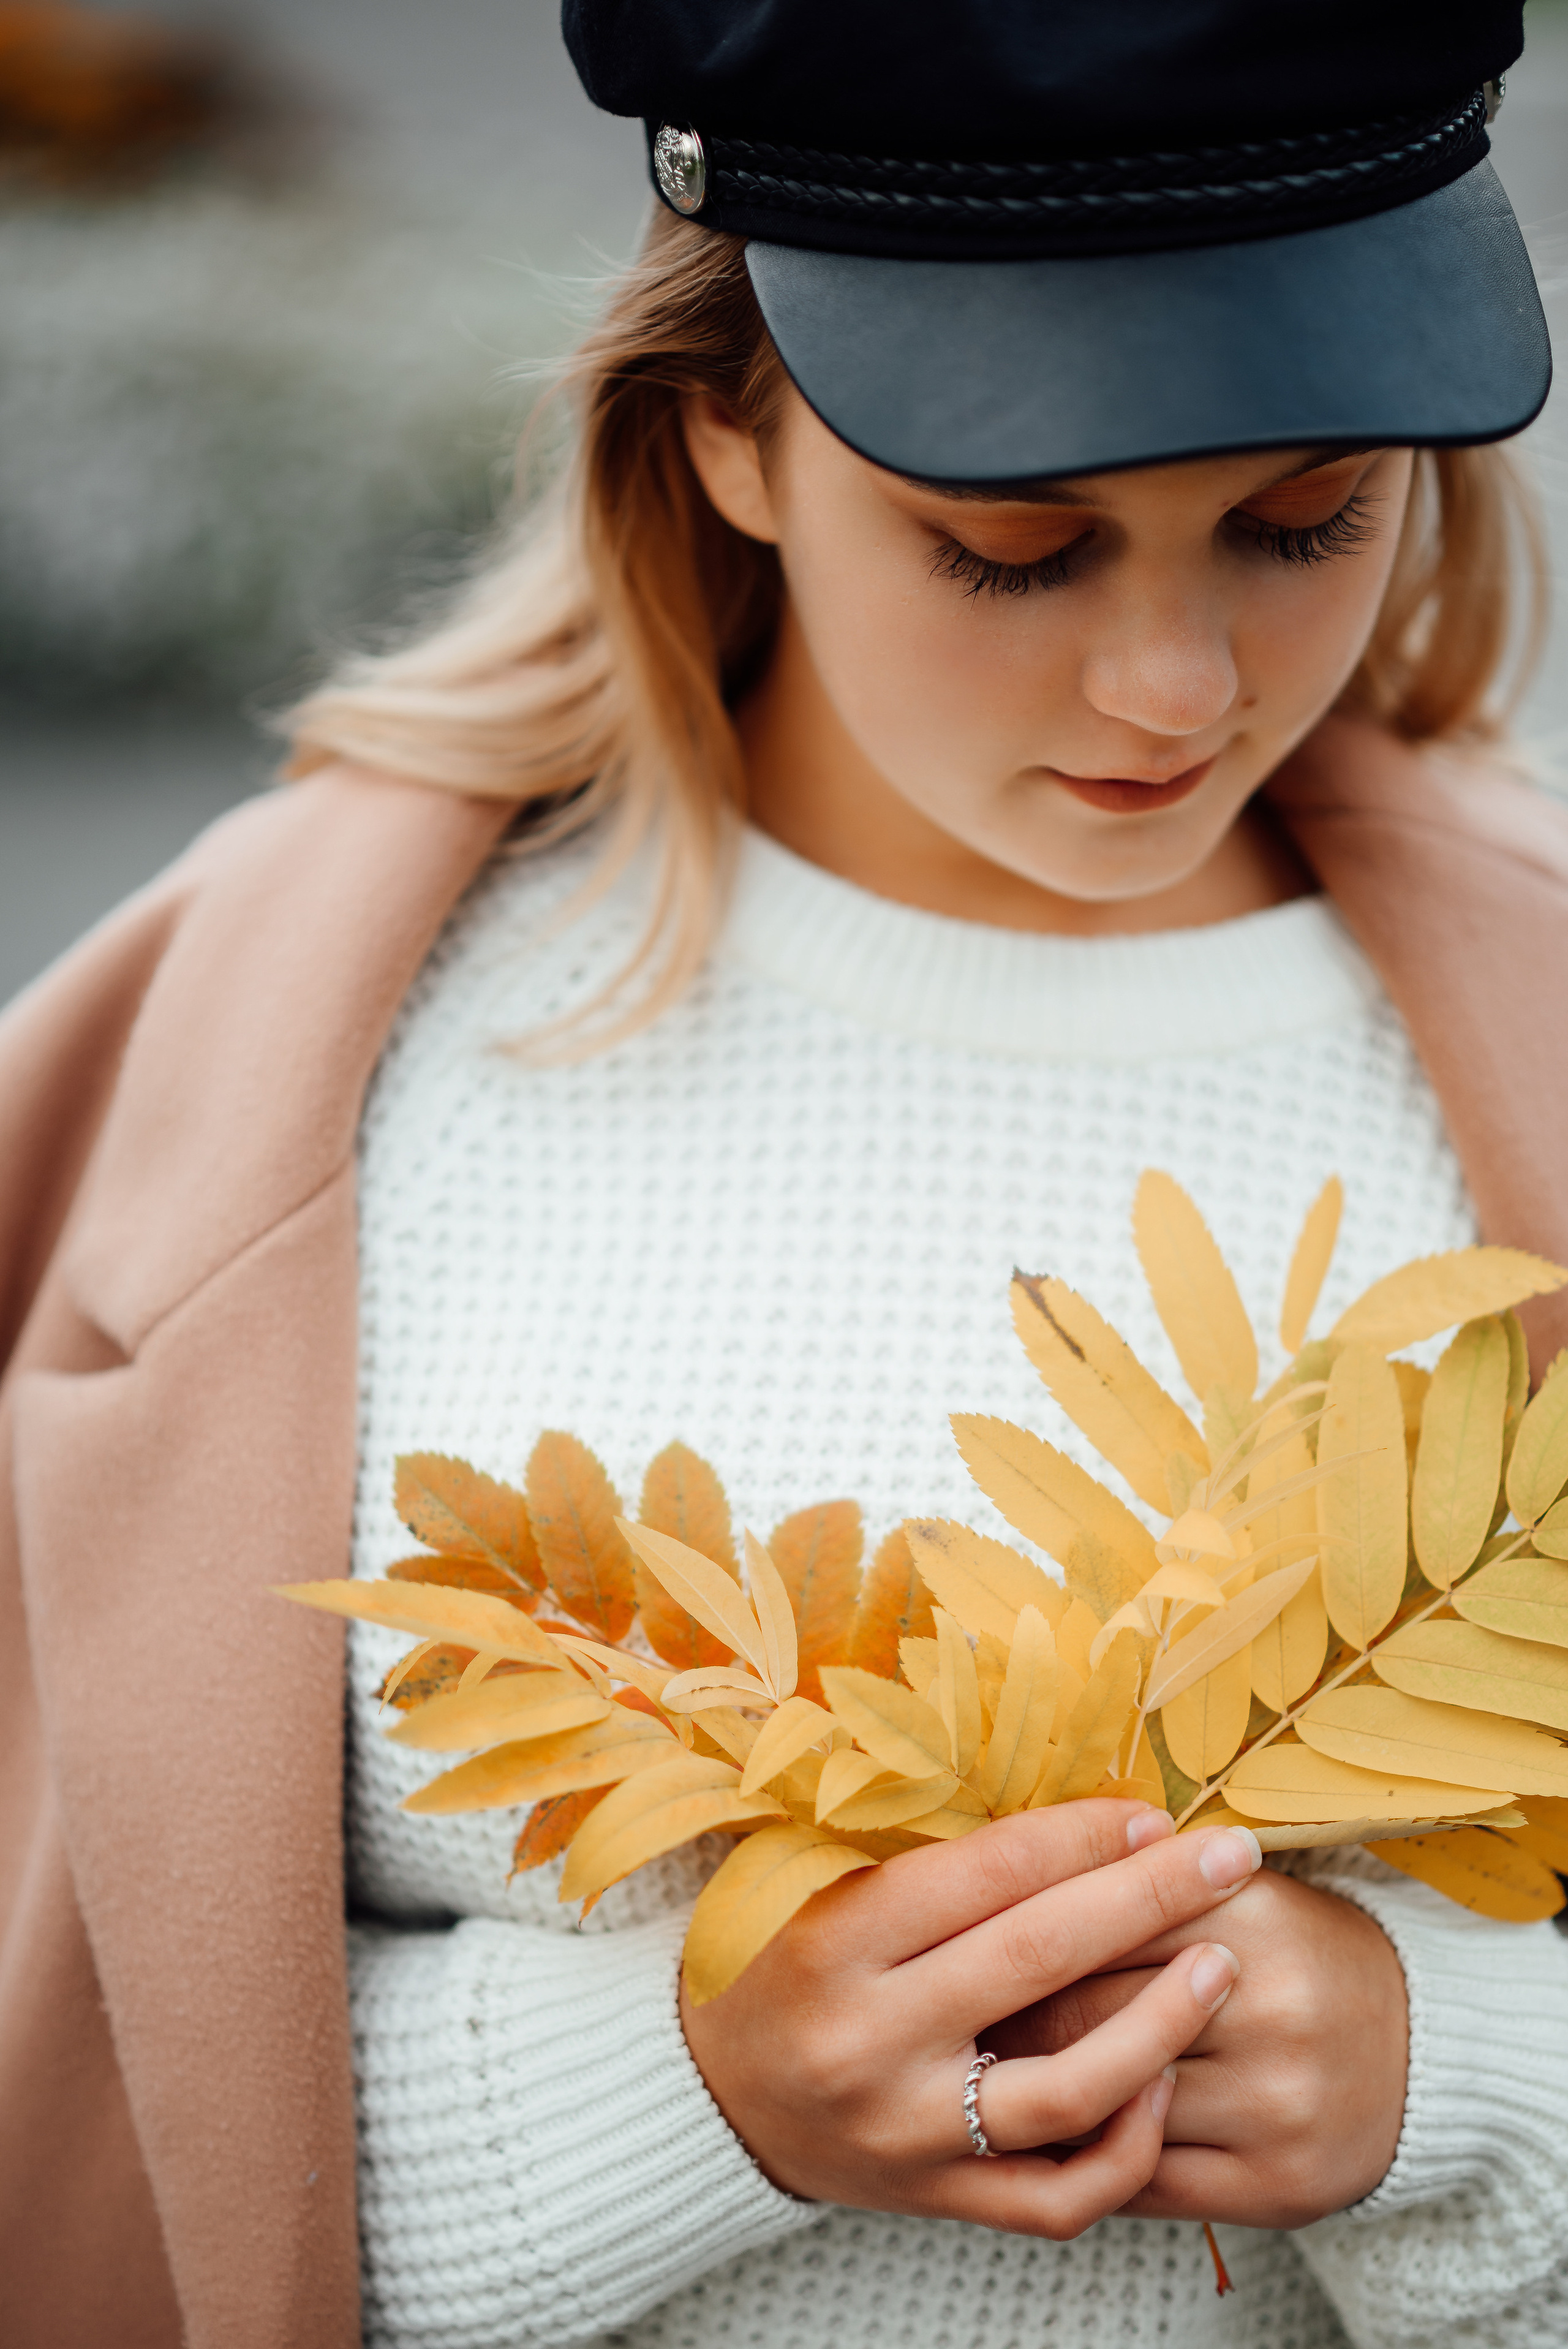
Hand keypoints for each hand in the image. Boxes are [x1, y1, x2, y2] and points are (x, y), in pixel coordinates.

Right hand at [679, 1802, 1263, 2237]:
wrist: (707, 2093)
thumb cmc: (780, 1959)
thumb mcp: (817, 1883)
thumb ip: (924, 1853)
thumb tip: (1067, 1807)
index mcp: (835, 1942)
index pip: (985, 1875)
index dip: (1079, 1836)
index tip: (1149, 1811)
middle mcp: (872, 2040)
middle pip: (1038, 1959)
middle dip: (1148, 1897)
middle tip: (1226, 1855)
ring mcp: (909, 2133)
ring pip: (1068, 2089)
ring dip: (1161, 2023)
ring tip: (1221, 1966)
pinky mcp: (938, 2200)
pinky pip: (1058, 2194)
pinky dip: (1126, 2145)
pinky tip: (1164, 2082)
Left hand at [982, 1866, 1407, 2226]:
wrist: (1419, 2048)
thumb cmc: (1292, 1952)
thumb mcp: (1229, 1891)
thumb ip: (1131, 1885)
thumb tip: (996, 1890)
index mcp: (1246, 1913)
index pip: (1090, 1917)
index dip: (1010, 1929)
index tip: (954, 1937)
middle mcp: (1268, 2006)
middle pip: (1084, 2012)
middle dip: (1004, 2014)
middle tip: (945, 2008)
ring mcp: (1275, 2103)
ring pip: (1106, 2103)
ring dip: (1030, 2091)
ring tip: (978, 2070)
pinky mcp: (1276, 2186)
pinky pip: (1142, 2179)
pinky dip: (1086, 2157)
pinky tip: (1048, 2135)